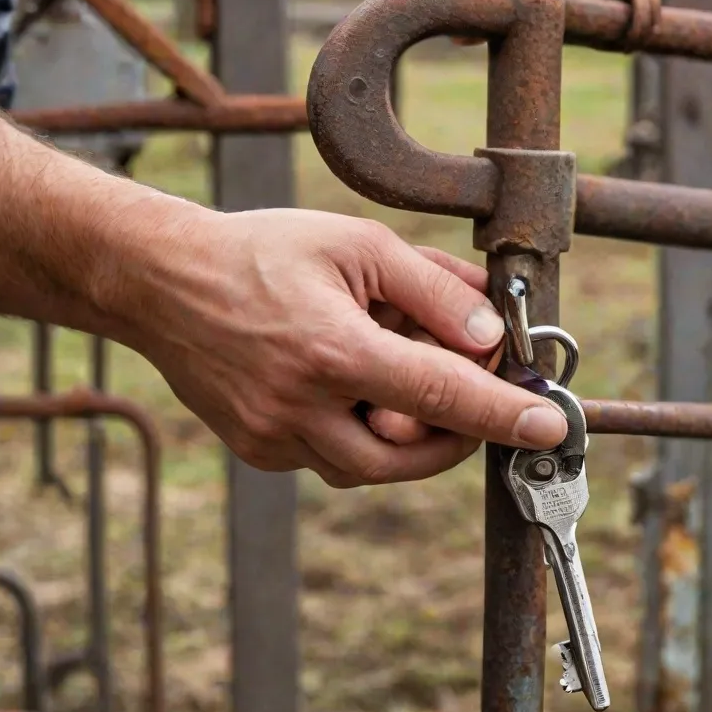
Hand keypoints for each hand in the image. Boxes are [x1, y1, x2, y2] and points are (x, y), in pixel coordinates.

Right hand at [129, 208, 568, 486]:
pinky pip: (331, 460)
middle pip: (410, 454)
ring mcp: (274, 436)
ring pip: (370, 466)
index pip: (441, 396)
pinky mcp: (258, 449)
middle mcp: (302, 406)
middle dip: (456, 435)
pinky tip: (353, 387)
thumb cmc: (261, 251)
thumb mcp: (357, 245)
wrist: (162, 280)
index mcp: (333, 351)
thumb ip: (433, 289)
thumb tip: (489, 333)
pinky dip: (361, 433)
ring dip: (409, 437)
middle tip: (477, 401)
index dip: (503, 415)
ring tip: (408, 383)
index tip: (549, 430)